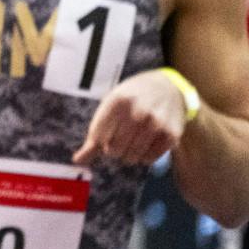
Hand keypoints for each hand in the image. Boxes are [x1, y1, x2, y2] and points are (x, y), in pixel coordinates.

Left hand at [74, 71, 190, 166]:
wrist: (169, 88)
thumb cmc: (133, 97)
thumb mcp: (111, 104)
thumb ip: (95, 132)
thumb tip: (78, 160)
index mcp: (118, 101)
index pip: (98, 136)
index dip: (99, 142)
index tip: (104, 137)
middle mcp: (137, 112)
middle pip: (115, 149)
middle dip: (113, 150)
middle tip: (119, 141)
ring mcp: (156, 124)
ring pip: (132, 156)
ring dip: (128, 155)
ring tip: (131, 143)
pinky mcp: (171, 135)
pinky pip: (150, 158)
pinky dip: (144, 157)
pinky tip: (145, 146)